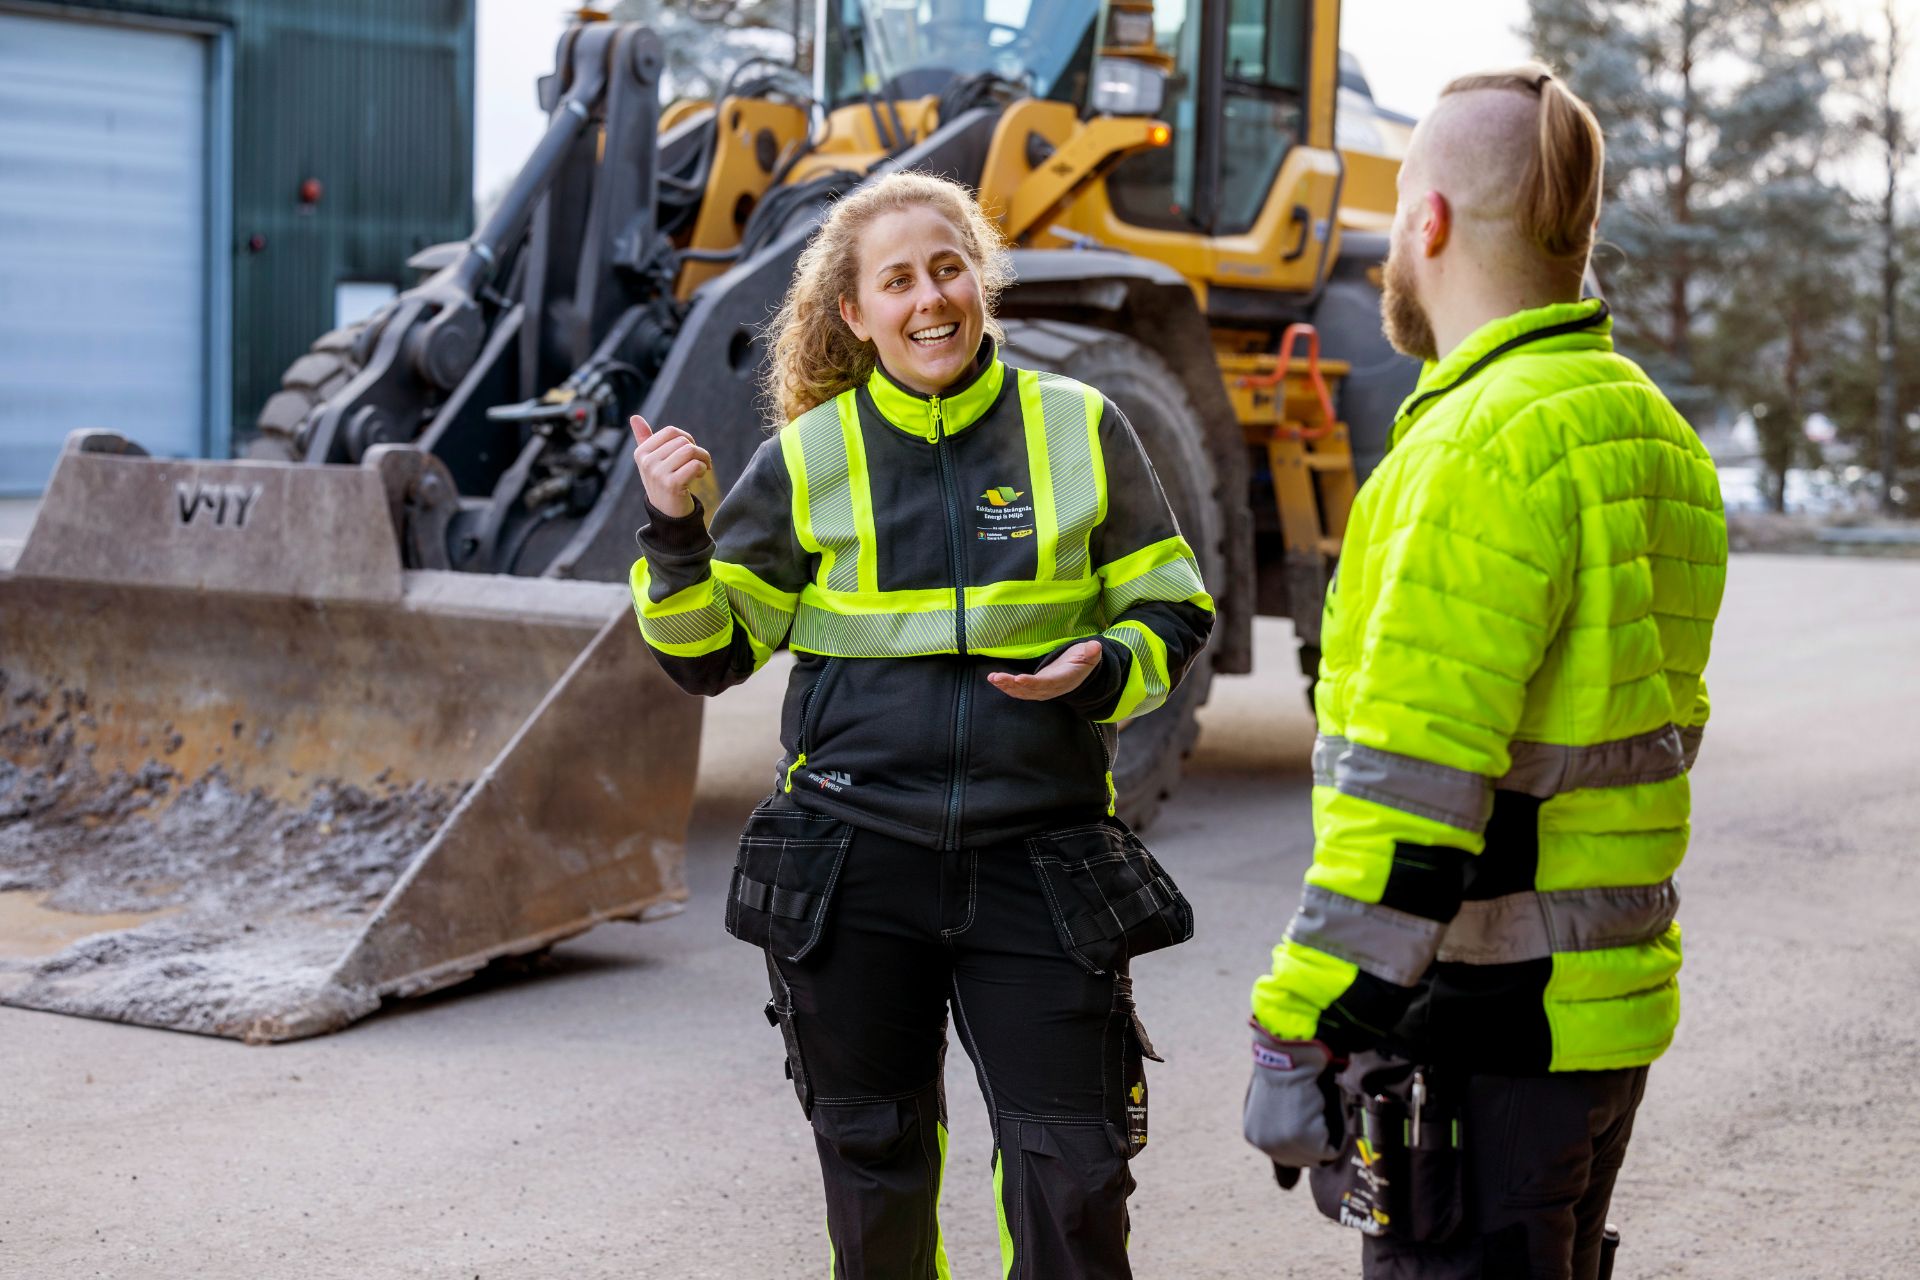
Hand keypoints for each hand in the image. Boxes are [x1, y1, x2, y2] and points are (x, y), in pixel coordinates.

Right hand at [630, 414, 710, 518]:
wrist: (668, 514)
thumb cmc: (663, 483)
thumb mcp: (651, 461)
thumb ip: (644, 438)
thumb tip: (634, 417)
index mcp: (641, 453)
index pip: (671, 431)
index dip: (686, 438)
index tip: (689, 452)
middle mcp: (647, 462)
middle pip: (682, 441)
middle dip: (697, 450)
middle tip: (699, 462)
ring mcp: (658, 474)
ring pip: (690, 450)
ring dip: (703, 458)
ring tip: (702, 468)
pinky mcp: (671, 484)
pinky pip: (694, 464)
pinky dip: (703, 468)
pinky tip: (700, 475)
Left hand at [986, 640, 1102, 700]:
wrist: (1080, 672)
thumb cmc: (1083, 660)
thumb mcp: (1089, 655)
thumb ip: (1091, 653)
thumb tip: (1095, 647)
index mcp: (1063, 680)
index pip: (1046, 683)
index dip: (1032, 683)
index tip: (1019, 679)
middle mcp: (1050, 689)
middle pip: (1029, 689)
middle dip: (1012, 685)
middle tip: (997, 678)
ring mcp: (1041, 690)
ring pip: (1021, 692)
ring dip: (1006, 686)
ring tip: (993, 678)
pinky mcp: (1034, 688)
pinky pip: (1019, 690)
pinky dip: (1006, 686)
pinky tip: (994, 679)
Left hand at [1242, 1026, 1342, 1180]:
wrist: (1288, 1045)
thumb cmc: (1286, 1064)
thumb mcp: (1277, 1103)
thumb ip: (1283, 1142)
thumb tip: (1285, 1188)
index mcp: (1255, 1133)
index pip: (1287, 1157)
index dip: (1303, 1139)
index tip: (1305, 1122)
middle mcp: (1265, 1144)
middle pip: (1307, 1159)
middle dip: (1317, 1135)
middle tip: (1313, 1103)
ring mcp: (1283, 1143)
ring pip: (1322, 1154)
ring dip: (1328, 1130)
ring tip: (1317, 1100)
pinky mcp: (1303, 1137)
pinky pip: (1333, 1148)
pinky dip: (1336, 1128)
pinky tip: (1323, 1102)